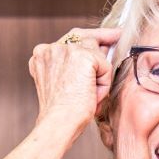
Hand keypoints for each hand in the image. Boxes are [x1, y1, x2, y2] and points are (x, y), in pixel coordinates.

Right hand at [27, 27, 119, 142]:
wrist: (59, 123)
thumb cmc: (62, 112)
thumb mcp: (65, 84)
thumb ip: (75, 66)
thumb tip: (102, 51)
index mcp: (42, 55)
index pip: (68, 41)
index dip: (86, 40)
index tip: (103, 39)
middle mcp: (51, 48)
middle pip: (82, 36)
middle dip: (102, 36)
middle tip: (117, 35)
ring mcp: (66, 50)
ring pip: (95, 53)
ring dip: (100, 74)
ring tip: (92, 95)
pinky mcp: (83, 56)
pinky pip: (105, 66)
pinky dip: (104, 84)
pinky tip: (93, 97)